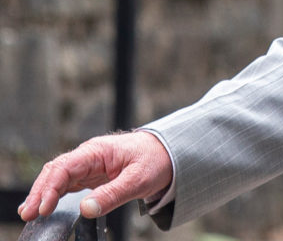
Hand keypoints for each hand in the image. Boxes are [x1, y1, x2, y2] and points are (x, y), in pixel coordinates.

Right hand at [19, 131, 172, 220]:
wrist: (170, 152)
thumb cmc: (157, 160)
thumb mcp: (138, 179)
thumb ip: (112, 194)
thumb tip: (86, 210)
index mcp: (98, 151)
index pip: (65, 167)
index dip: (50, 188)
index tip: (43, 208)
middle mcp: (89, 156)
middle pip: (55, 171)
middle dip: (40, 192)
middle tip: (28, 215)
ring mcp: (89, 165)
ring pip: (58, 177)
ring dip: (43, 194)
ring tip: (29, 214)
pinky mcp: (91, 174)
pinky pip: (67, 183)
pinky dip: (53, 195)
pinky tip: (43, 207)